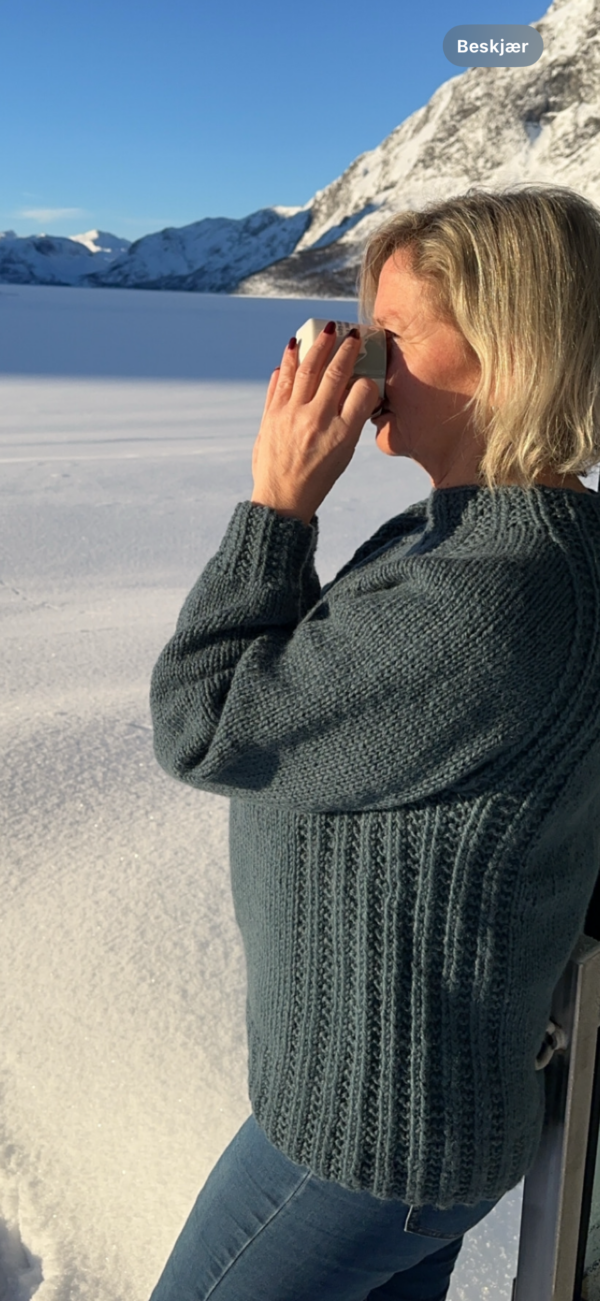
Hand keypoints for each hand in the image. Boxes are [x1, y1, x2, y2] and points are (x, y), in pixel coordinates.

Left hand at [250, 322, 380, 525]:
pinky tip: (289, 356)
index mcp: (340, 433)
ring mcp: (289, 417)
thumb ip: (349, 421)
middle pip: (331, 373)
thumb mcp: (344, 453)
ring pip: (302, 371)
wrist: (282, 499)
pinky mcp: (270, 418)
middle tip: (349, 333)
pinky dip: (285, 368)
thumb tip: (353, 391)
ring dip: (312, 348)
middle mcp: (315, 421)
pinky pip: (278, 385)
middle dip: (341, 348)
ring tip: (319, 332)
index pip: (361, 392)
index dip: (367, 378)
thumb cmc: (318, 478)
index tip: (366, 371)